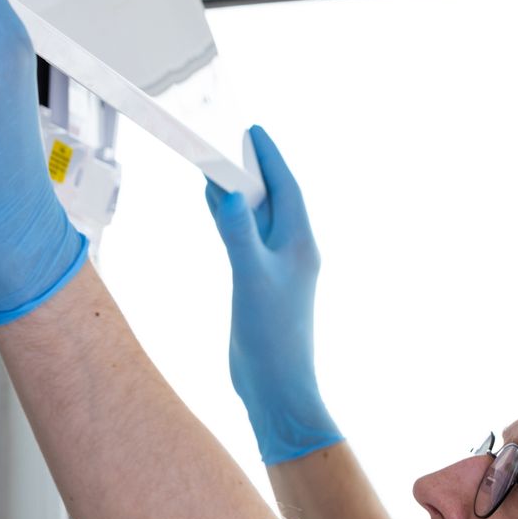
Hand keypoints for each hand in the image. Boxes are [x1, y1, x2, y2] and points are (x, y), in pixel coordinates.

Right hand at [206, 126, 341, 462]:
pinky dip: (232, 220)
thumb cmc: (272, 336)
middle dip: (254, 170)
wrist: (276, 387)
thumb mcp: (250, 277)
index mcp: (300, 244)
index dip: (270, 158)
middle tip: (231, 144)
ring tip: (218, 169)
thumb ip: (237, 233)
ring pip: (258, 219)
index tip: (253, 132)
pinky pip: (246, 239)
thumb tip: (224, 192)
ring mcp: (277, 269)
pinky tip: (217, 212)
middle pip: (273, 199)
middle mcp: (292, 252)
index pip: (286, 188)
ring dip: (240, 194)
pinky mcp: (260, 284)